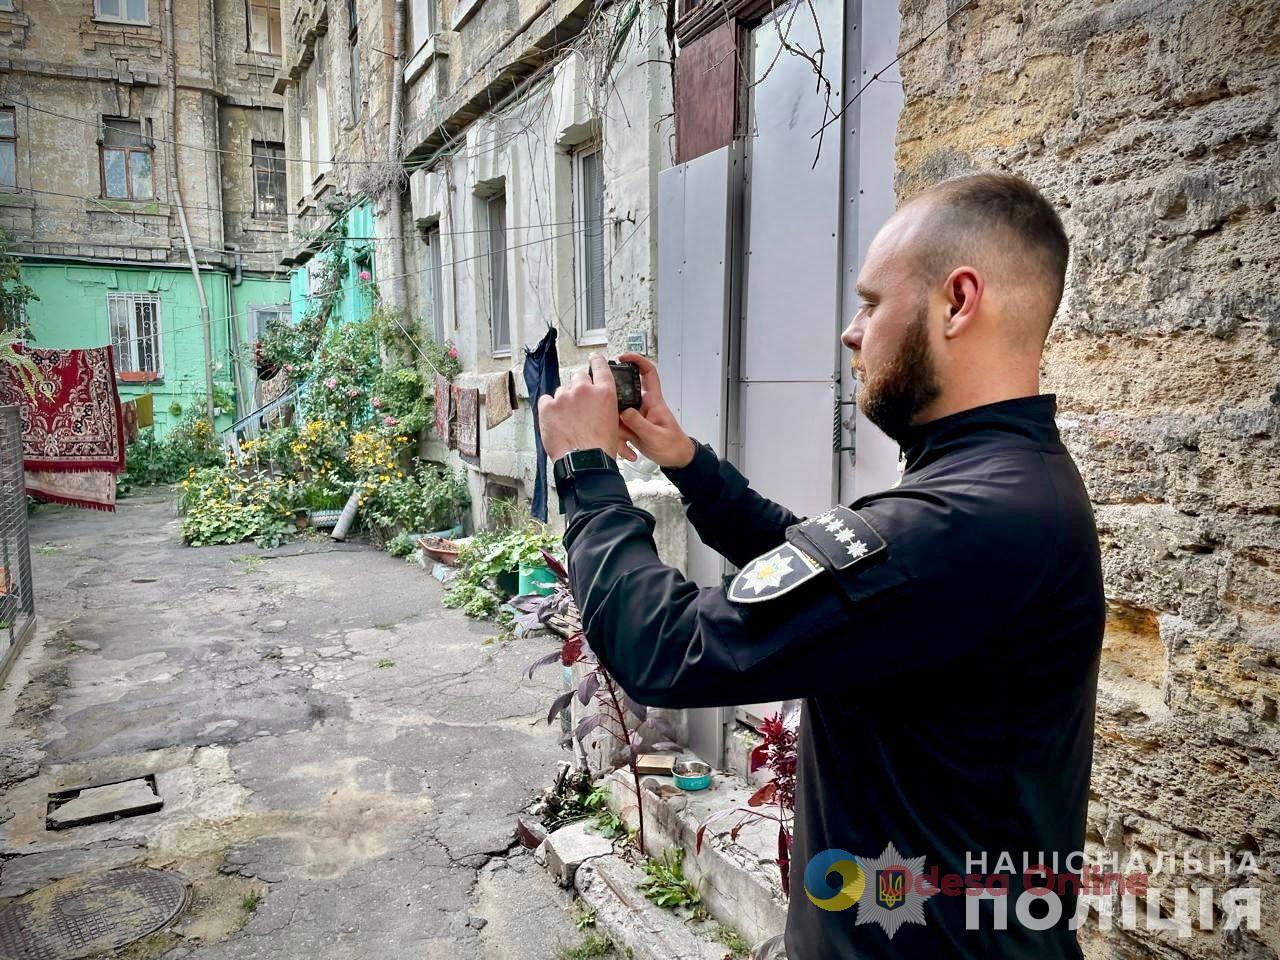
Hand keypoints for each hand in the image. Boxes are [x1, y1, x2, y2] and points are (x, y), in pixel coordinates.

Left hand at [538, 353, 622, 461]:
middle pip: (578, 378)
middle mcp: (584, 389)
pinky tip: (556, 421)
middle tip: (578, 408)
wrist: (585, 462)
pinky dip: (549, 409)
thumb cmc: (600, 448)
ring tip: (568, 422)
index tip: (593, 358)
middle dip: (577, 389)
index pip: (600, 366)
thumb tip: (594, 402)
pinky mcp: (548, 407)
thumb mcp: (613, 421)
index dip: (596, 360)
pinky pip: (546, 400)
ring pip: (561, 391)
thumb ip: (603, 404)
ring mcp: (564, 397)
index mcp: (604, 392)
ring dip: (563, 402)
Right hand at [614, 353, 695, 467]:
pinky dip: (620, 442)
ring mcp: (636, 417)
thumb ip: (639, 423)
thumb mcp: (656, 436)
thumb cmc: (673, 445)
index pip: (648, 374)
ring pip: (618, 414)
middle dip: (614, 402)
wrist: (676, 460)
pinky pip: (619, 429)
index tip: (623, 358)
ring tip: (626, 444)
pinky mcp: (632, 428)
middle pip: (624, 394)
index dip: (637, 361)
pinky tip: (628, 451)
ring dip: (618, 430)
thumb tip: (623, 411)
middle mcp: (643, 406)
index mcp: (654, 402)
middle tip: (606, 410)